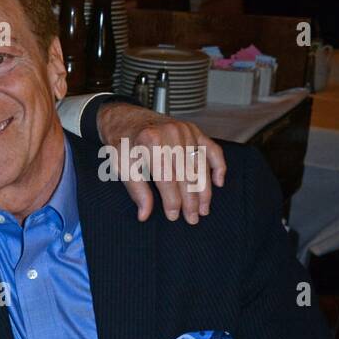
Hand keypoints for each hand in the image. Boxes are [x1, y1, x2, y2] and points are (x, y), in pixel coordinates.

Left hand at [97, 102, 226, 223]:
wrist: (126, 119)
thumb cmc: (122, 145)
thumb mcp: (121, 166)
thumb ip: (136, 190)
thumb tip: (144, 214)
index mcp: (150, 142)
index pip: (167, 179)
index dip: (172, 200)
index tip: (174, 217)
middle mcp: (171, 134)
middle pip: (186, 174)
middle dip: (191, 200)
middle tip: (193, 219)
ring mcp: (185, 130)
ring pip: (201, 165)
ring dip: (205, 189)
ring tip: (204, 209)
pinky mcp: (194, 130)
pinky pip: (212, 149)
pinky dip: (218, 166)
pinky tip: (218, 183)